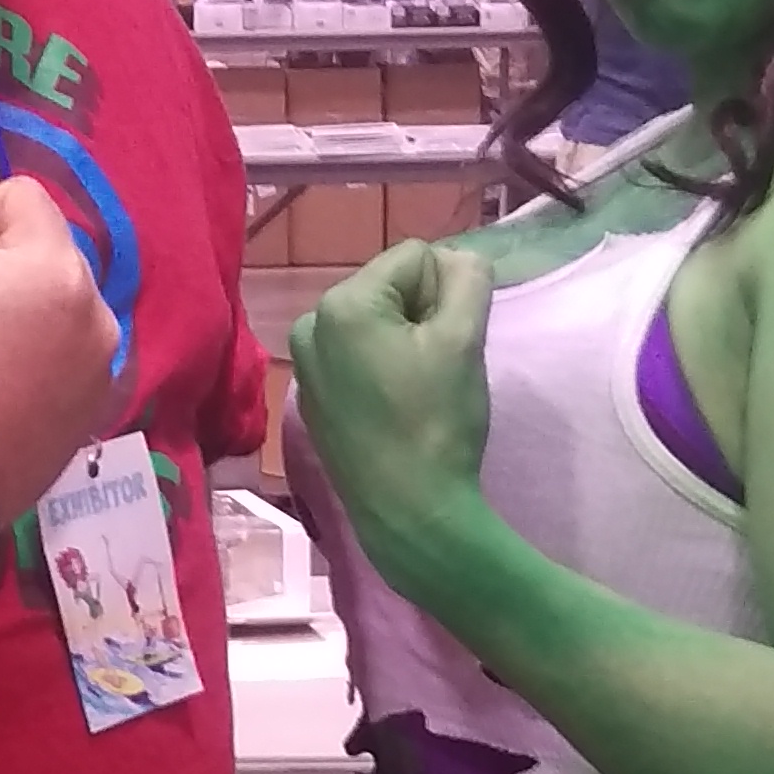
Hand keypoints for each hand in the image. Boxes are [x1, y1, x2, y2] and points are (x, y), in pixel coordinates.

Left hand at [287, 238, 492, 578]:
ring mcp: (306, 366)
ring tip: (419, 390)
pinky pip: (357, 358)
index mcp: (341, 304)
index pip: (416, 258)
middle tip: (438, 369)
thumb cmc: (437, 423)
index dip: (448, 292)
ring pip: (376, 323)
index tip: (452, 342)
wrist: (409, 515)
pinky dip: (383, 370)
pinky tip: (398, 409)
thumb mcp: (464, 339)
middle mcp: (310, 326)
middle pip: (391, 288)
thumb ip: (467, 279)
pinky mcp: (314, 399)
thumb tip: (456, 259)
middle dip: (423, 316)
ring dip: (406, 342)